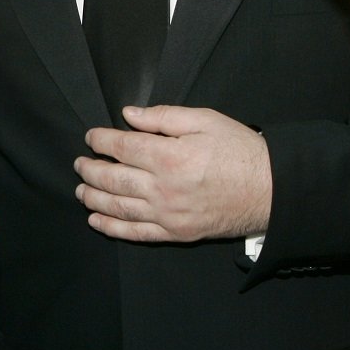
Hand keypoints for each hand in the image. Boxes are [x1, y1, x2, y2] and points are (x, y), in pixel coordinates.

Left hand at [74, 106, 270, 241]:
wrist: (271, 190)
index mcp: (170, 156)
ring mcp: (168, 215)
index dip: (101, 141)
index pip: (122, 147)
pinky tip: (96, 221)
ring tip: (80, 190)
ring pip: (118, 207)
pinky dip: (112, 228)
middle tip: (79, 163)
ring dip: (93, 198)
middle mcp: (163, 188)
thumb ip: (163, 117)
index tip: (91, 137)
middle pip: (113, 179)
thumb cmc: (240, 150)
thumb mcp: (205, 120)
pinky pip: (136, 233)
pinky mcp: (176, 233)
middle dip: (90, 170)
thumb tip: (129, 115)